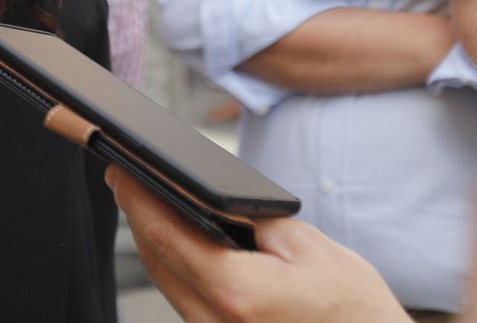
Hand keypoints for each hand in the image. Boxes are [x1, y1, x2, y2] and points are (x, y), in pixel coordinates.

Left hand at [107, 167, 406, 322]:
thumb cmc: (357, 311)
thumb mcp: (310, 248)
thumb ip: (254, 220)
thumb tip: (211, 199)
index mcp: (236, 292)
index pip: (166, 236)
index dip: (138, 198)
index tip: (119, 168)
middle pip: (158, 261)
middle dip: (138, 216)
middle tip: (124, 177)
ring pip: (168, 284)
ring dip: (154, 243)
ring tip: (143, 203)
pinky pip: (186, 302)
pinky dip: (176, 268)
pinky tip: (177, 244)